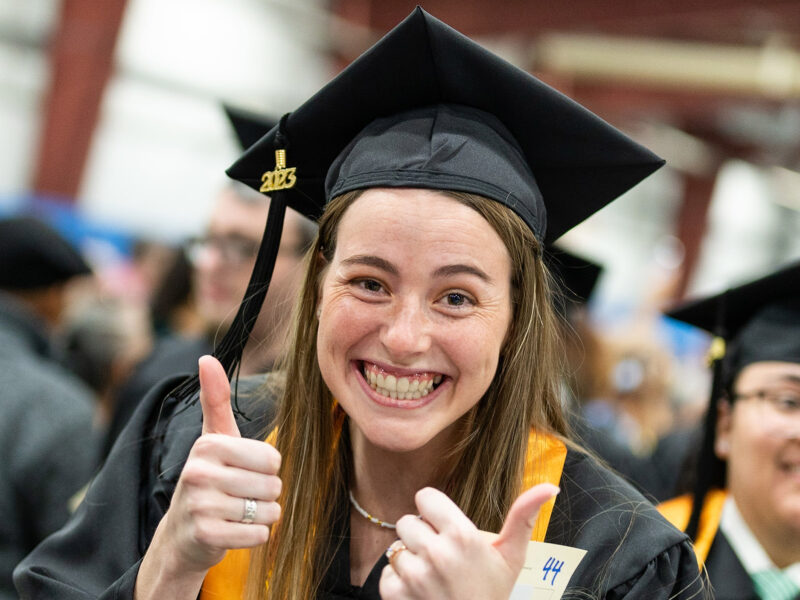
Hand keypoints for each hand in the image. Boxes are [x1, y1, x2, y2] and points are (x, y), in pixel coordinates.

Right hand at [151, 355, 281, 573]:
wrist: (180, 536)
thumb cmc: (208, 480)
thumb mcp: (213, 439)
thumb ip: (215, 399)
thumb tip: (206, 359)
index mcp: (207, 445)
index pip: (271, 458)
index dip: (267, 469)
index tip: (244, 472)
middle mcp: (199, 473)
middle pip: (272, 485)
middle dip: (266, 495)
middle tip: (241, 497)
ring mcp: (200, 506)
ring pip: (268, 511)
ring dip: (262, 516)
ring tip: (237, 513)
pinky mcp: (206, 537)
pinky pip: (258, 535)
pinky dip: (254, 537)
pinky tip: (233, 531)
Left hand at [379, 484, 558, 599]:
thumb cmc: (493, 593)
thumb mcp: (512, 556)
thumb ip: (524, 516)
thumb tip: (549, 486)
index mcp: (461, 535)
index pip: (425, 497)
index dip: (434, 510)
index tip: (444, 525)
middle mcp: (435, 552)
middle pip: (408, 521)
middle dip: (421, 535)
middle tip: (442, 555)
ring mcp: (414, 574)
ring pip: (396, 546)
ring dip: (410, 558)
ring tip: (432, 573)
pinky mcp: (396, 594)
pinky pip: (387, 572)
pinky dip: (399, 580)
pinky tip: (419, 589)